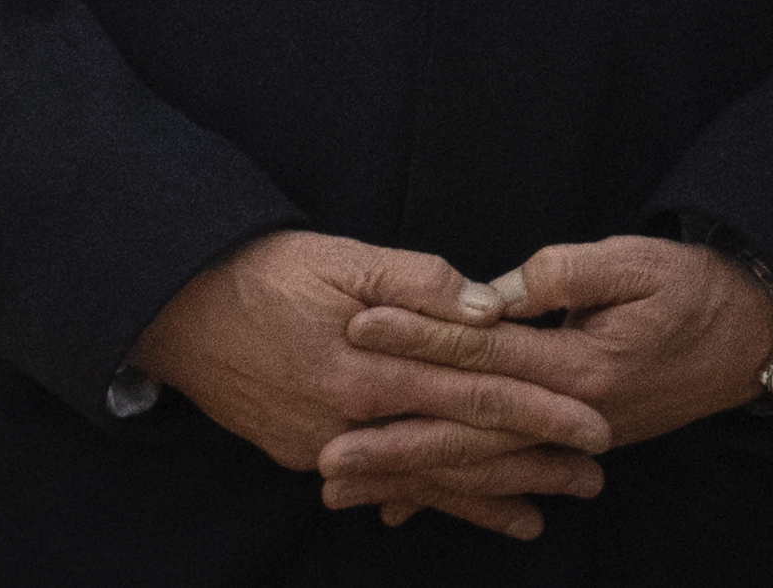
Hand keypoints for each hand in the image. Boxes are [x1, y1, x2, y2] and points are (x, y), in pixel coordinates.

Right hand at [132, 232, 608, 541]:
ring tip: (542, 513)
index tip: (593, 422)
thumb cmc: (268, 269)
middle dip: (530, 465)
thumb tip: (489, 311)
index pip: (474, 393)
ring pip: (422, 478)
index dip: (539, 409)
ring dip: (486, 497)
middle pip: (459, 450)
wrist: (178, 305)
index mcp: (371, 368)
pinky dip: (422, 499)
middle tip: (594, 477)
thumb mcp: (346, 258)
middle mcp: (352, 420)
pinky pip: (378, 482)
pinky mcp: (304, 453)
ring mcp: (324, 445)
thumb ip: (421, 285)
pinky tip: (456, 510)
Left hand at [329, 234, 772, 525]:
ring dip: (410, 477)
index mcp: (579, 363)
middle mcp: (570, 415)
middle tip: (326, 455)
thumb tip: (499, 293)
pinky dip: (454, 493)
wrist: (749, 338)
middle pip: (467, 432)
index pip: (482, 351)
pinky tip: (404, 505)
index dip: (418, 335)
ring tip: (345, 489)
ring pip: (478, 464)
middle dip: (393, 442)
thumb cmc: (692, 287)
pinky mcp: (572, 444)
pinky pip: (503, 474)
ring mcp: (570, 439)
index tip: (358, 327)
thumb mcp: (635, 260)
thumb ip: (565, 273)